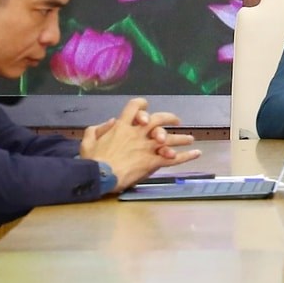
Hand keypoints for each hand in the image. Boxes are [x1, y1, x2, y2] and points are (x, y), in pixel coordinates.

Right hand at [80, 97, 200, 189]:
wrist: (98, 176)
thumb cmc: (91, 161)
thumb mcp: (87, 142)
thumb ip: (97, 129)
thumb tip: (110, 122)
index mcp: (121, 127)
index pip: (134, 108)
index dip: (141, 106)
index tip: (146, 109)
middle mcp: (137, 134)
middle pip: (158, 119)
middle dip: (169, 118)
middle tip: (176, 121)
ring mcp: (146, 147)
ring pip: (169, 139)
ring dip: (181, 138)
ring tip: (190, 139)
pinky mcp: (152, 161)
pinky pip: (172, 158)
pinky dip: (186, 156)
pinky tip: (196, 153)